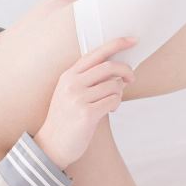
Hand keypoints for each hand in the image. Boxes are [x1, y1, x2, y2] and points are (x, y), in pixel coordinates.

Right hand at [34, 36, 137, 170]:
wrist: (52, 145)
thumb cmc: (67, 119)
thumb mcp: (71, 93)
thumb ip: (90, 80)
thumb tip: (120, 71)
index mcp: (68, 75)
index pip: (96, 53)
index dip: (116, 44)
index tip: (133, 40)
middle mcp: (72, 84)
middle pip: (109, 66)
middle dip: (126, 70)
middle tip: (131, 78)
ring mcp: (78, 98)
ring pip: (114, 85)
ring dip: (119, 93)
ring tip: (112, 103)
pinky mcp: (86, 113)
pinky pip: (113, 100)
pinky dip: (116, 103)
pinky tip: (110, 110)